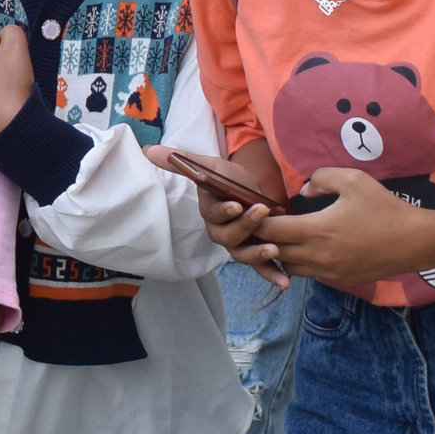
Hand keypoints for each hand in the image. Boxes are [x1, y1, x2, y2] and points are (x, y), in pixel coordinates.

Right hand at [191, 140, 291, 288]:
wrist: (250, 188)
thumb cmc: (228, 178)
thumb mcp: (209, 165)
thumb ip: (183, 160)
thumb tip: (149, 151)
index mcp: (210, 211)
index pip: (213, 214)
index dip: (223, 211)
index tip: (236, 205)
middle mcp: (221, 231)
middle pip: (227, 237)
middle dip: (244, 226)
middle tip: (261, 212)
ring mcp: (237, 244)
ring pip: (241, 254)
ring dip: (256, 254)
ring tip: (273, 249)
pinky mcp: (254, 252)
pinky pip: (260, 267)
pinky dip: (271, 274)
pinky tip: (284, 283)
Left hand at [249, 168, 434, 283]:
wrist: (415, 241)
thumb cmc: (384, 207)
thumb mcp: (354, 180)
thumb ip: (321, 179)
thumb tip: (302, 192)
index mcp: (315, 230)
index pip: (269, 231)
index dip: (257, 221)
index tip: (255, 210)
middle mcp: (316, 255)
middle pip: (273, 253)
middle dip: (264, 239)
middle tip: (263, 225)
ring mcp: (328, 271)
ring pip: (289, 267)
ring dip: (282, 254)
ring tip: (286, 237)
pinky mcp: (339, 279)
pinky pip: (310, 273)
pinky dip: (302, 263)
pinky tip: (310, 247)